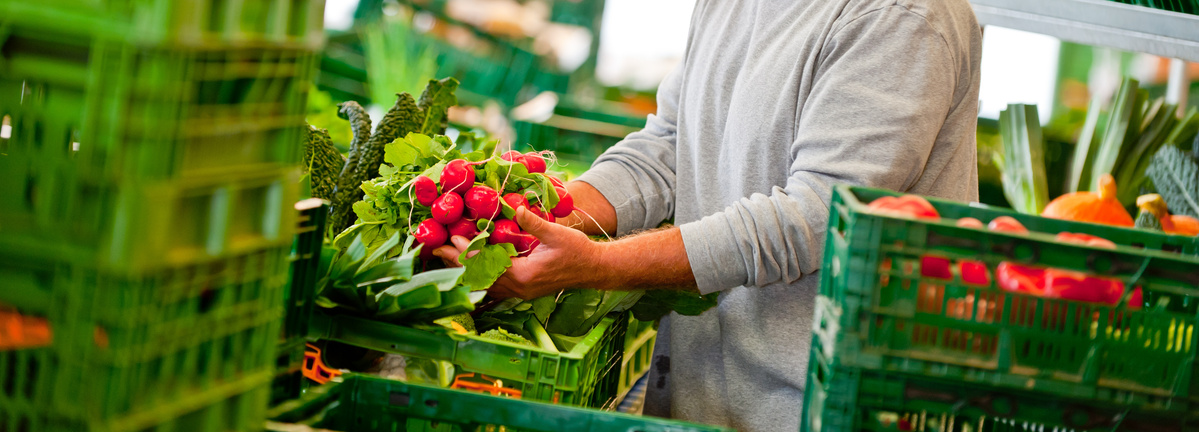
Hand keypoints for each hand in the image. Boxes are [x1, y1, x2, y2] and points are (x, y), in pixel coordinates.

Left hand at [433, 207, 609, 299]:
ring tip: (446, 257)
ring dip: (466, 270)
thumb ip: (533, 222)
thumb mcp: (556, 233)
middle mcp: (518, 289)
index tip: (453, 235)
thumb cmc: (578, 251)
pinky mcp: (523, 290)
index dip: (469, 250)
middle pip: (480, 277)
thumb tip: (515, 207)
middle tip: (436, 249)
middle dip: (458, 262)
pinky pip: (494, 286)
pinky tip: (469, 267)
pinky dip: (479, 276)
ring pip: (484, 284)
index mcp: (524, 276)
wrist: (594, 269)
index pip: (488, 264)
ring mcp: (520, 292)